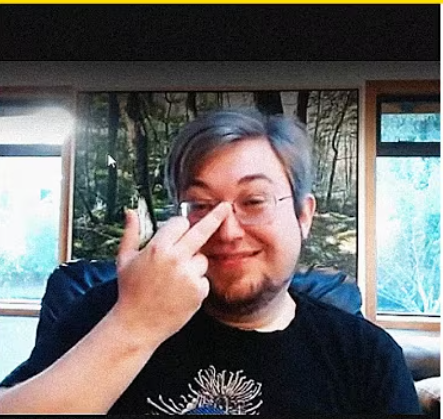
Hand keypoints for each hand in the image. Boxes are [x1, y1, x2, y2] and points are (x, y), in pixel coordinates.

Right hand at [113, 202, 229, 340]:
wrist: (138, 325)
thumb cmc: (130, 291)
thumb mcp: (124, 260)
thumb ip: (131, 233)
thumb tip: (131, 211)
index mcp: (158, 248)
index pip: (179, 223)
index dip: (178, 226)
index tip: (178, 230)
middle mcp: (176, 259)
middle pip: (201, 231)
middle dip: (215, 216)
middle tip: (226, 207)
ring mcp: (190, 275)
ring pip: (201, 258)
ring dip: (193, 263)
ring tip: (174, 279)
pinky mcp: (199, 291)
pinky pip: (203, 278)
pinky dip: (195, 282)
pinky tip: (179, 291)